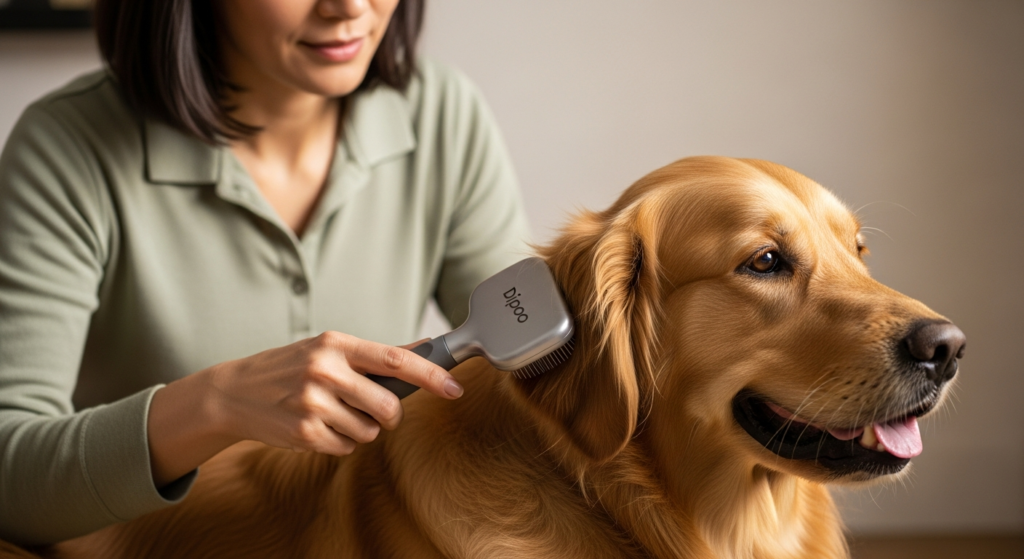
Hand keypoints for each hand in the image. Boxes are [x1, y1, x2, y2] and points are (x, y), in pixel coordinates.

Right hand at [147, 332, 462, 485]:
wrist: (234, 392)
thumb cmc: (290, 367)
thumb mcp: (329, 349)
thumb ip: (377, 355)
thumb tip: (427, 348)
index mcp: (336, 344)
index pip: (396, 359)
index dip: (431, 375)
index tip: (454, 387)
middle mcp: (324, 370)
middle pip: (387, 406)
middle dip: (388, 415)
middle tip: (373, 410)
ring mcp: (312, 403)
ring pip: (368, 430)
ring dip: (359, 428)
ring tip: (331, 412)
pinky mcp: (303, 433)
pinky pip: (346, 447)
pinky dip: (338, 441)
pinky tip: (316, 426)